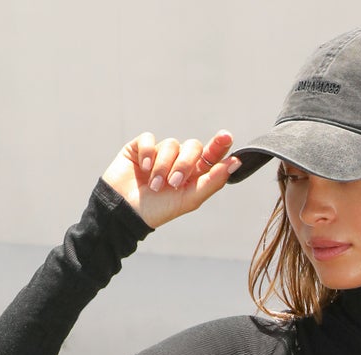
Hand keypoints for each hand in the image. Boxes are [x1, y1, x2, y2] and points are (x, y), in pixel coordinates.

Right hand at [101, 129, 241, 228]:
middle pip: (193, 147)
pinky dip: (148, 154)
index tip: (226, 136)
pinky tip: (143, 168)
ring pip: (171, 144)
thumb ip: (213, 181)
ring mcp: (160, 153)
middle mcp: (179, 161)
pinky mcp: (141, 147)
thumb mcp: (190, 199)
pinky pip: (150, 139)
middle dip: (184, 164)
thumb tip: (235, 163)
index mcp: (194, 174)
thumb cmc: (159, 210)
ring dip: (163, 166)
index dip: (219, 145)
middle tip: (174, 183)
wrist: (125, 212)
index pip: (211, 155)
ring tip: (154, 185)